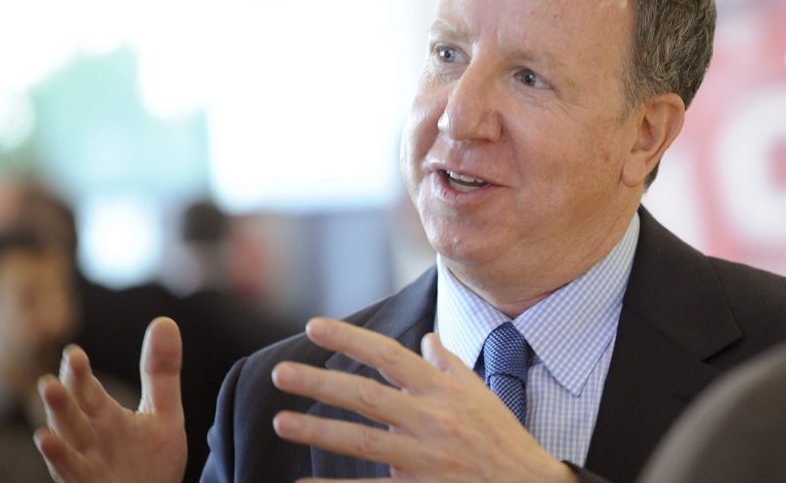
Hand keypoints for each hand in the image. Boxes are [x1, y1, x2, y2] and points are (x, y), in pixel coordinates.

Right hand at [34, 317, 187, 482]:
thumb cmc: (152, 461)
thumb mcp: (165, 413)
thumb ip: (162, 372)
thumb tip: (164, 320)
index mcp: (105, 417)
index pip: (89, 391)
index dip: (81, 374)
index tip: (75, 354)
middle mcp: (91, 438)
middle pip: (73, 414)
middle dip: (63, 397)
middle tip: (51, 378)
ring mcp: (88, 463)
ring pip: (67, 440)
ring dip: (56, 420)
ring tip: (48, 396)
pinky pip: (70, 472)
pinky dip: (59, 457)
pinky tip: (46, 440)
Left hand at [271, 318, 578, 482]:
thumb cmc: (503, 440)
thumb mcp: (481, 395)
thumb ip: (449, 366)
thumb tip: (427, 339)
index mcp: (443, 392)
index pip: (389, 356)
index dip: (350, 340)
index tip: (315, 327)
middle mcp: (431, 420)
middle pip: (366, 396)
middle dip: (320, 384)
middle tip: (282, 374)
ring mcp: (424, 458)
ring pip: (361, 441)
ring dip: (317, 431)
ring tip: (282, 422)